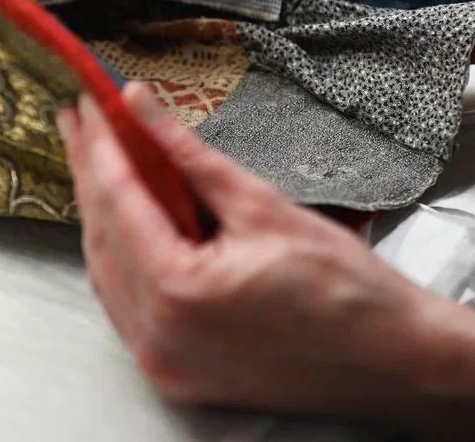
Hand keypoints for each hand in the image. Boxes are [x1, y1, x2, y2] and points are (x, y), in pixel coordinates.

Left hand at [58, 83, 474, 439]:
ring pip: (108, 274)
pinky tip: (127, 221)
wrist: (394, 361)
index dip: (100, 144)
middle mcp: (157, 335)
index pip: (118, 199)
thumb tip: (141, 105)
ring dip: (102, 215)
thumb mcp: (262, 205)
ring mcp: (163, 361)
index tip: (87, 103)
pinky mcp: (177, 372)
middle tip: (80, 121)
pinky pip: (128, 306)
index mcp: (176, 291)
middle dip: (89, 173)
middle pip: (102, 236)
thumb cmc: (345, 289)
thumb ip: (189, 154)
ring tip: (98, 161)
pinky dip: (123, 257)